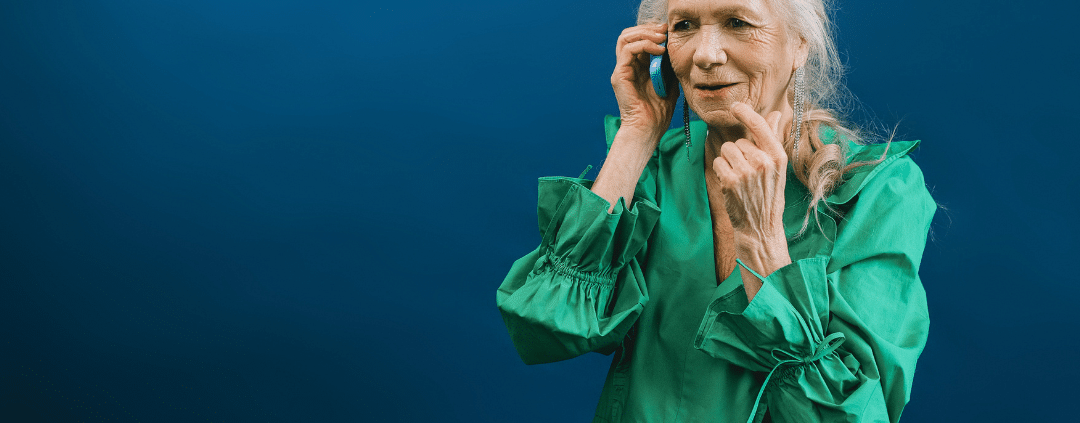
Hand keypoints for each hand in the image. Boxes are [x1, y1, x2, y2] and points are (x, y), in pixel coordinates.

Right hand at [611, 23, 678, 136]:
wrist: (649, 128)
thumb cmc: (659, 111)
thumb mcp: (670, 82)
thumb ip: (668, 65)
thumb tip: (675, 47)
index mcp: (637, 67)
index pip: (638, 39)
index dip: (652, 31)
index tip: (669, 31)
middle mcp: (627, 66)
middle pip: (629, 35)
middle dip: (648, 28)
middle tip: (665, 30)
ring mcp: (622, 70)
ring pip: (625, 38)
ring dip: (645, 33)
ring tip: (662, 38)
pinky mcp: (620, 75)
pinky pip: (628, 50)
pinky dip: (645, 45)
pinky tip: (659, 50)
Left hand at [714, 102, 789, 261]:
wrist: (760, 227)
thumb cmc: (768, 194)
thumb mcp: (777, 167)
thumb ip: (773, 138)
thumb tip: (776, 114)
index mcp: (778, 156)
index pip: (760, 126)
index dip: (746, 113)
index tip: (736, 106)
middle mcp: (764, 162)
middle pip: (738, 141)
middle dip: (738, 154)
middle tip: (747, 174)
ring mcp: (746, 172)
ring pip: (726, 150)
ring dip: (728, 162)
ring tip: (739, 179)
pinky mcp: (730, 181)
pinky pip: (718, 162)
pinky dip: (721, 171)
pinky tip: (731, 184)